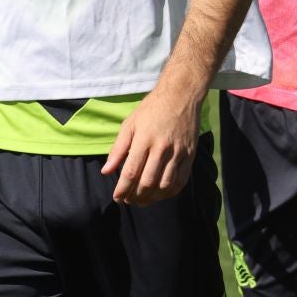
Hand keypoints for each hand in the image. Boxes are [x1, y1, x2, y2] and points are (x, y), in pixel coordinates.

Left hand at [101, 85, 199, 205]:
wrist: (181, 95)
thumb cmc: (152, 109)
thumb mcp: (130, 124)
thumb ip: (118, 149)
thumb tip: (106, 172)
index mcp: (144, 139)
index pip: (131, 172)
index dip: (122, 189)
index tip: (117, 197)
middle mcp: (162, 148)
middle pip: (147, 182)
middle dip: (135, 197)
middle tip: (128, 201)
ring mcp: (178, 152)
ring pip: (164, 185)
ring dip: (151, 198)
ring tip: (142, 200)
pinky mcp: (190, 155)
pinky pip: (181, 181)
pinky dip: (169, 192)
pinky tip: (160, 194)